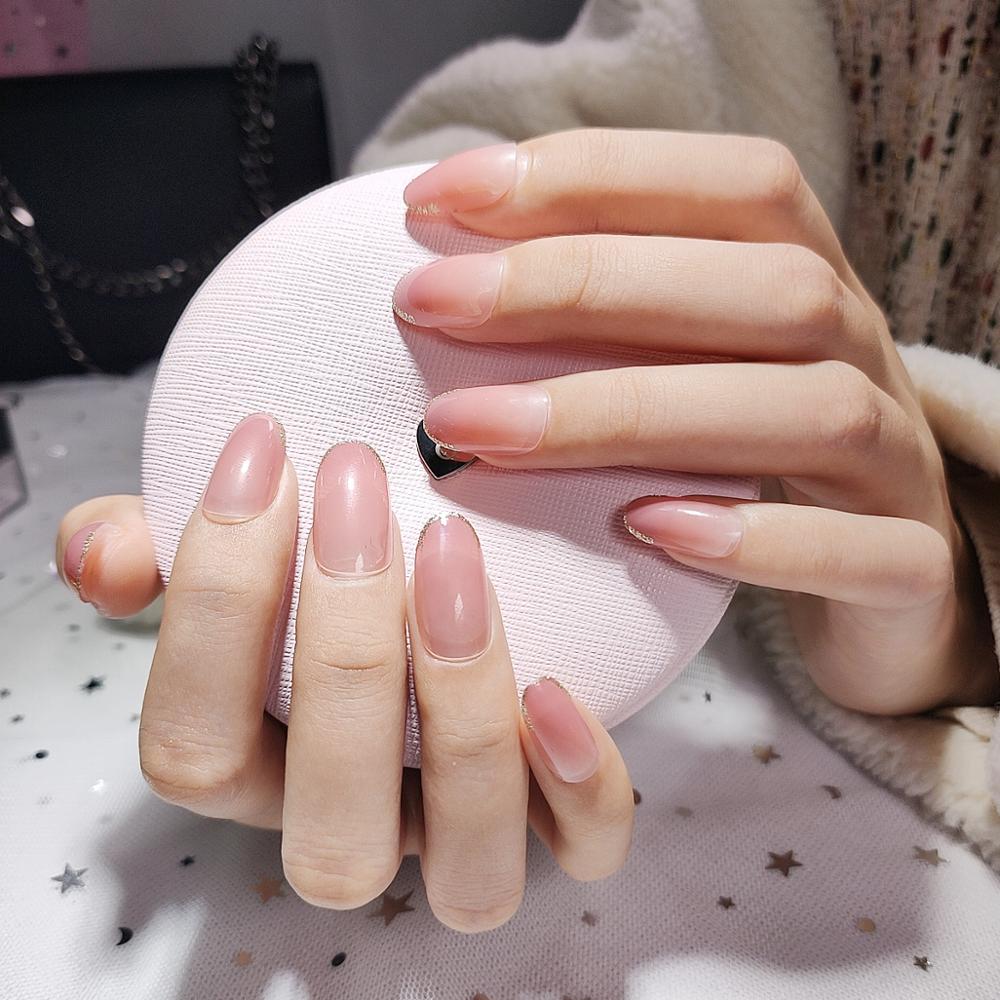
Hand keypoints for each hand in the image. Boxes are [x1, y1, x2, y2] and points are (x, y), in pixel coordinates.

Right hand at [56, 420, 633, 930]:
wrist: (432, 588)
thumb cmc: (320, 575)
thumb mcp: (236, 556)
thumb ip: (156, 555)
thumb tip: (103, 547)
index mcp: (259, 772)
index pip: (194, 749)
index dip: (214, 601)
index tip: (263, 449)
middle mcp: (359, 821)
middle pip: (334, 822)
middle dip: (342, 650)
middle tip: (355, 486)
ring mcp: (462, 833)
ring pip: (465, 862)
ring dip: (459, 706)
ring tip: (452, 548)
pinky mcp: (561, 821)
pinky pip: (584, 851)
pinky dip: (581, 786)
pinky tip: (559, 686)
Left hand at [394, 129, 998, 715]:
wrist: (883, 584)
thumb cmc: (747, 459)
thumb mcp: (681, 366)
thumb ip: (601, 325)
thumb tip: (442, 284)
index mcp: (808, 279)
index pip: (727, 186)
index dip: (586, 175)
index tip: (436, 199)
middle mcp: (862, 352)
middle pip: (764, 286)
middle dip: (582, 283)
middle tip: (429, 303)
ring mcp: (898, 461)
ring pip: (808, 410)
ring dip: (629, 413)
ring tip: (478, 430)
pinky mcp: (910, 565)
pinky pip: (864, 551)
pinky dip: (754, 540)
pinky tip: (645, 528)